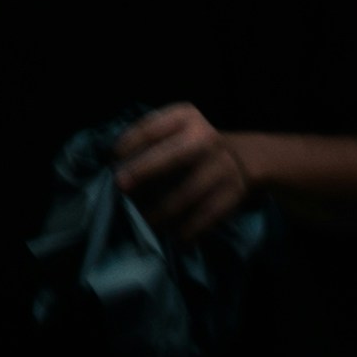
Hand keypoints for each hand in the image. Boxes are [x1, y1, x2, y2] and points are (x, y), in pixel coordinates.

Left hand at [107, 102, 256, 247]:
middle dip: (143, 171)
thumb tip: (117, 164)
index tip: (113, 159)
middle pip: (172, 156)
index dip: (129, 143)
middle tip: (121, 186)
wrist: (243, 159)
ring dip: (161, 211)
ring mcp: (220, 167)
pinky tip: (175, 238)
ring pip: (187, 194)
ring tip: (145, 221)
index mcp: (185, 118)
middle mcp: (204, 140)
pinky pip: (206, 217)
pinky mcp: (232, 194)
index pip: (152, 128)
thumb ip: (149, 139)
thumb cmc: (193, 146)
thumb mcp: (176, 129)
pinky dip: (188, 230)